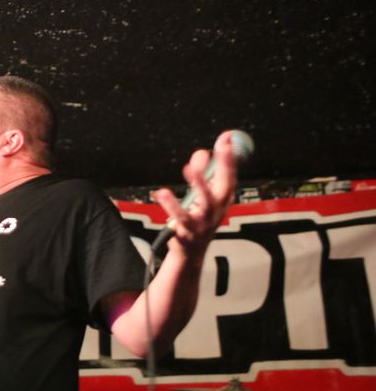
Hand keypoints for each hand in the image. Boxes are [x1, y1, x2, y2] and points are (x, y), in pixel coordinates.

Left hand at [154, 130, 236, 258]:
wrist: (190, 253)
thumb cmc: (197, 222)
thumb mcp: (201, 198)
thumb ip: (203, 174)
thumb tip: (201, 152)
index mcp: (222, 200)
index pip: (230, 175)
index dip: (229, 157)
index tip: (226, 138)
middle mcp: (217, 211)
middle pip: (224, 187)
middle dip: (223, 167)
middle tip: (216, 148)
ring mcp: (204, 223)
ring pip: (204, 203)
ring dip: (199, 184)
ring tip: (188, 168)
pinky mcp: (188, 233)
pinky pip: (179, 218)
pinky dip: (171, 205)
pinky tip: (161, 193)